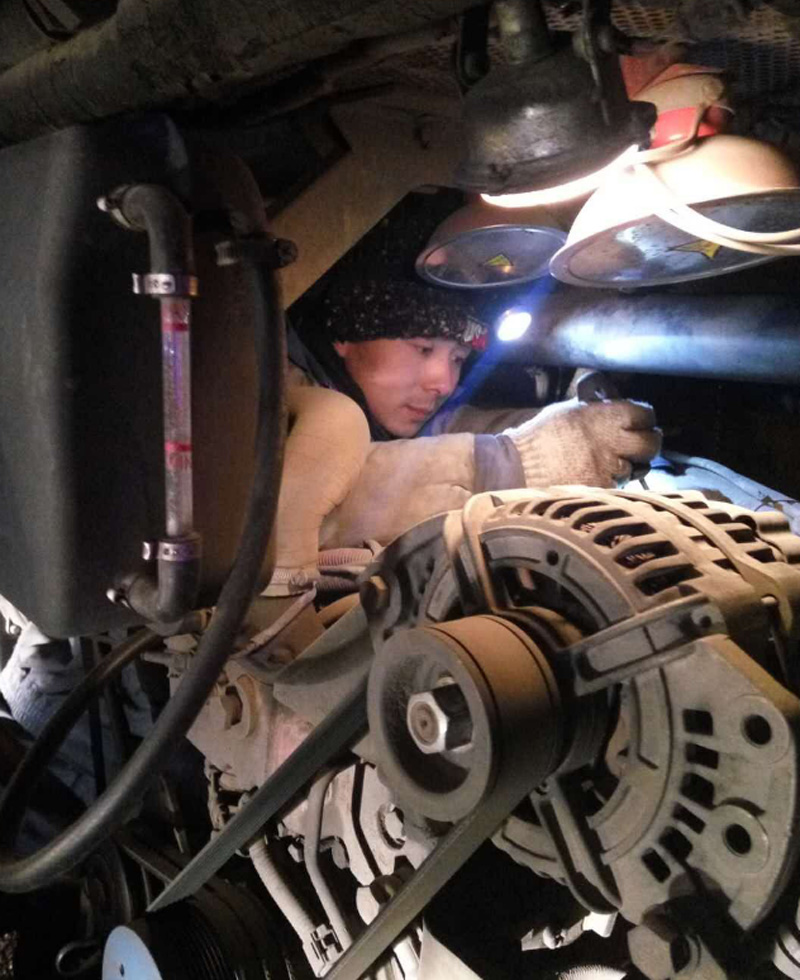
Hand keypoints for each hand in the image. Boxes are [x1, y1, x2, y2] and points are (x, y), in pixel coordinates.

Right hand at [503, 398, 661, 487]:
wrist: (518, 467)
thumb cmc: (539, 437)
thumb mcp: (567, 411)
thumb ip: (595, 409)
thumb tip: (612, 404)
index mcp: (603, 416)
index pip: (644, 414)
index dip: (644, 418)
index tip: (641, 421)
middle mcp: (610, 441)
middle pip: (650, 444)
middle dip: (647, 444)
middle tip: (639, 445)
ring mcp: (607, 468)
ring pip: (635, 469)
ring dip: (626, 466)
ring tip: (607, 464)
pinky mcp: (600, 489)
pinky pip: (617, 486)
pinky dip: (609, 483)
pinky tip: (593, 477)